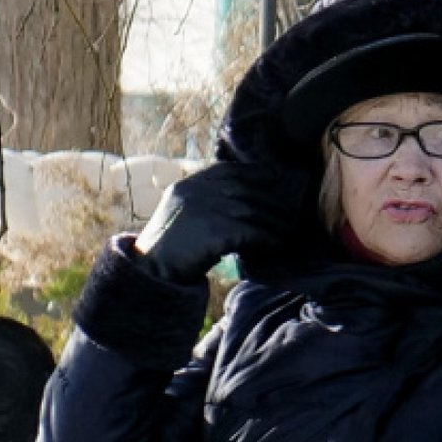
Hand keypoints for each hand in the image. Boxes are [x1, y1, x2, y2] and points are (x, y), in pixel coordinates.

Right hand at [135, 161, 303, 282]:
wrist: (152, 271)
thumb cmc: (168, 248)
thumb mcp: (178, 213)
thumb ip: (201, 201)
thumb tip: (238, 202)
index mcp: (186, 186)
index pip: (226, 171)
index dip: (252, 172)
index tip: (273, 175)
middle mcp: (196, 193)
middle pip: (243, 190)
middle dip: (269, 200)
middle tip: (289, 210)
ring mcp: (205, 210)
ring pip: (250, 211)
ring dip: (273, 222)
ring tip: (288, 230)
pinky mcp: (215, 231)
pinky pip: (250, 232)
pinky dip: (267, 238)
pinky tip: (276, 244)